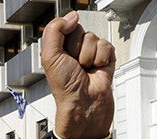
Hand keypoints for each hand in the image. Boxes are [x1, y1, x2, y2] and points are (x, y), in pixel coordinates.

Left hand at [41, 11, 114, 138]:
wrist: (84, 104)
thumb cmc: (65, 87)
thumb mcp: (50, 56)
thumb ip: (54, 31)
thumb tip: (72, 16)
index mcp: (57, 48)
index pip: (64, 26)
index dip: (65, 38)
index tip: (63, 54)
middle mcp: (73, 49)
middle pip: (80, 30)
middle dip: (77, 48)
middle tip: (75, 65)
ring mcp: (90, 53)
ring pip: (94, 38)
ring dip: (89, 56)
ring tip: (85, 70)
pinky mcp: (105, 58)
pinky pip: (106, 45)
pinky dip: (101, 59)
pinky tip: (96, 70)